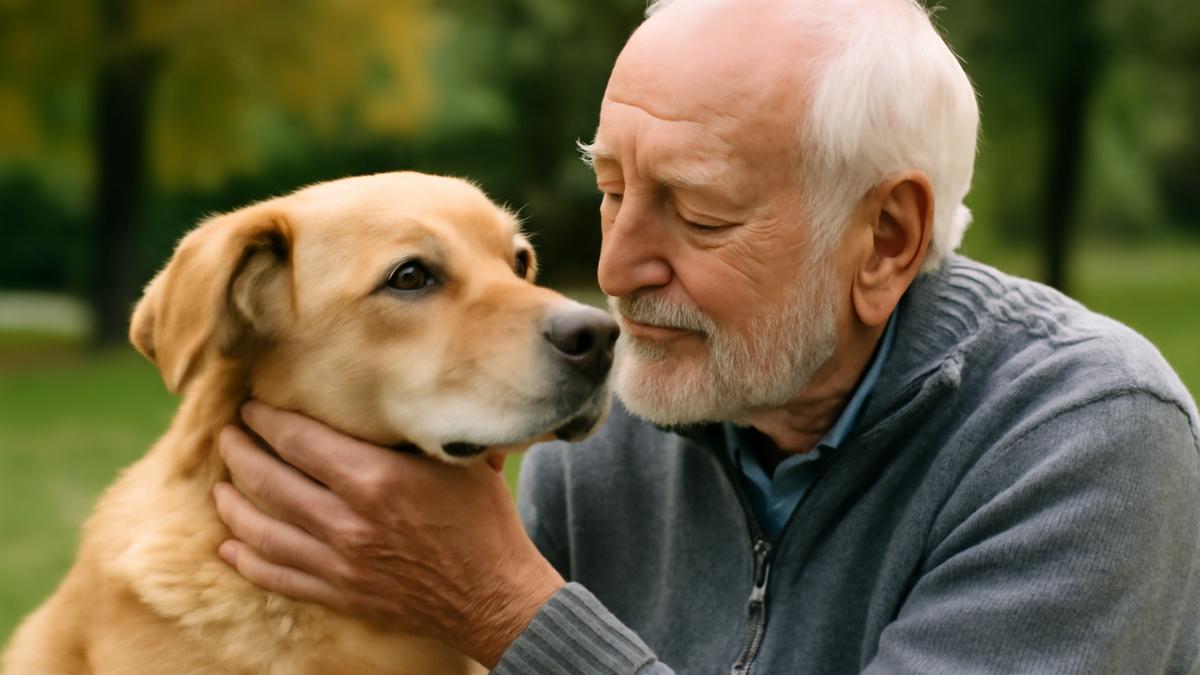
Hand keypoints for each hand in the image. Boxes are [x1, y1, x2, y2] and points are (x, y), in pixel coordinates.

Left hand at [212, 400, 564, 667]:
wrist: (496, 596)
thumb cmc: (484, 520)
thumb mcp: (457, 460)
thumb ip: (414, 431)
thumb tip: (388, 395)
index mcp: (376, 479)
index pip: (298, 440)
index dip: (267, 419)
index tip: (253, 405)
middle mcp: (348, 521)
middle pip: (269, 480)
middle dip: (240, 453)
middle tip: (228, 435)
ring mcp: (339, 562)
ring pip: (262, 530)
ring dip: (232, 504)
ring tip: (220, 484)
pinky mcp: (338, 593)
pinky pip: (276, 576)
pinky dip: (247, 560)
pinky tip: (230, 545)